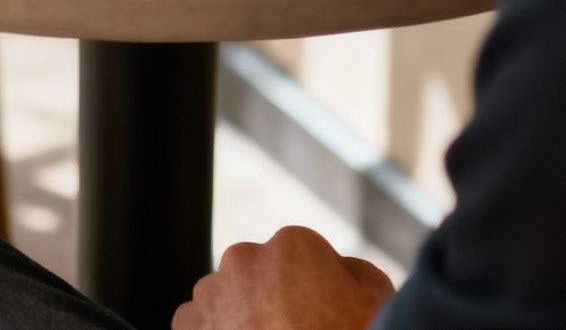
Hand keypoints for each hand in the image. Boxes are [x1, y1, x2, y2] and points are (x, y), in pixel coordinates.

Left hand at [172, 226, 394, 329]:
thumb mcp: (378, 298)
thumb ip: (356, 272)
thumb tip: (342, 270)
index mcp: (293, 245)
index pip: (304, 256)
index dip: (316, 288)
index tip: (322, 315)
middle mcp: (244, 259)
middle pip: (261, 274)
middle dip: (274, 298)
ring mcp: (211, 294)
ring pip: (228, 297)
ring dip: (243, 317)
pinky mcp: (187, 327)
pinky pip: (201, 325)